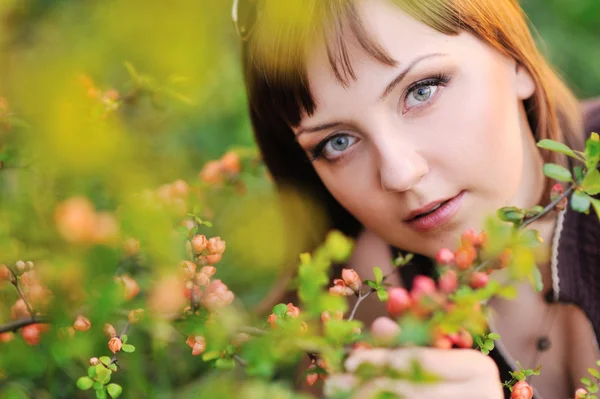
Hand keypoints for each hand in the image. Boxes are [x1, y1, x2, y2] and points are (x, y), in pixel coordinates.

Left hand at [325, 347, 502, 398]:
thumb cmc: (455, 376)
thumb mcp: (433, 351)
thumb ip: (409, 337)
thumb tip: (381, 324)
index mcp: (478, 367)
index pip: (420, 360)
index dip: (382, 359)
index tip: (350, 360)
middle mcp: (481, 393)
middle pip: (410, 388)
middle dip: (368, 383)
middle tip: (334, 382)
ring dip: (369, 395)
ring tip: (339, 391)